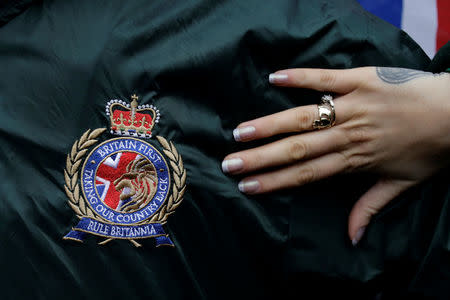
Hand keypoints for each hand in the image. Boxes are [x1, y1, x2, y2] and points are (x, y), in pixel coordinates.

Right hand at [222, 67, 449, 244]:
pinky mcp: (361, 80)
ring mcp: (353, 106)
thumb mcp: (403, 185)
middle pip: (297, 148)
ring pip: (304, 117)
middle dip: (261, 158)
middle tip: (230, 162)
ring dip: (270, 125)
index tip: (247, 186)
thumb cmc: (430, 149)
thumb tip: (351, 238)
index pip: (306, 174)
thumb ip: (371, 208)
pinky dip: (301, 77)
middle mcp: (348, 135)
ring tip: (241, 131)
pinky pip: (326, 79)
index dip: (275, 181)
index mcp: (355, 161)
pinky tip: (274, 78)